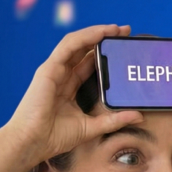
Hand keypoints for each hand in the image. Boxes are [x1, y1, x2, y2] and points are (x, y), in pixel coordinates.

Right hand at [7, 24, 142, 164]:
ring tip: (116, 29)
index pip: (89, 64)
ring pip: (77, 43)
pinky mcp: (49, 68)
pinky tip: (101, 33)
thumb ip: (114, 120)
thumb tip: (139, 116)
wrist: (33, 142)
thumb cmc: (55, 137)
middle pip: (84, 50)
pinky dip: (85, 37)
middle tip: (125, 32)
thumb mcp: (92, 127)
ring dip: (97, 33)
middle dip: (104, 39)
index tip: (124, 48)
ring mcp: (54, 70)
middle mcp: (61, 75)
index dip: (105, 55)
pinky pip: (69, 46)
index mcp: (68, 87)